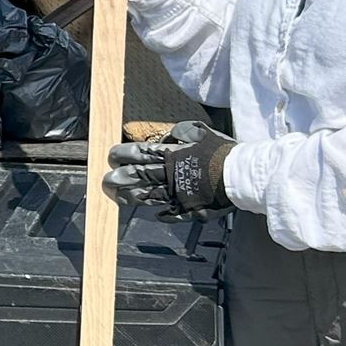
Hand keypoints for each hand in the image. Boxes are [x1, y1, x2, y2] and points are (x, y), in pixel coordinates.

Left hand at [102, 122, 234, 216]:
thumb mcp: (199, 131)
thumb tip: (167, 137)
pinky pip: (171, 214)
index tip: (110, 156)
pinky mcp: (188, 209)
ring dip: (129, 197)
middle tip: (105, 181)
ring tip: (116, 197)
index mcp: (170, 155)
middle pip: (137, 177)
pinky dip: (163, 213)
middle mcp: (169, 175)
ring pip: (146, 197)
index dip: (122, 155)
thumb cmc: (220, 151)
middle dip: (118, 179)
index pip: (138, 154)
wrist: (240, 174)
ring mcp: (177, 194)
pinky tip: (156, 214)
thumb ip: (179, 132)